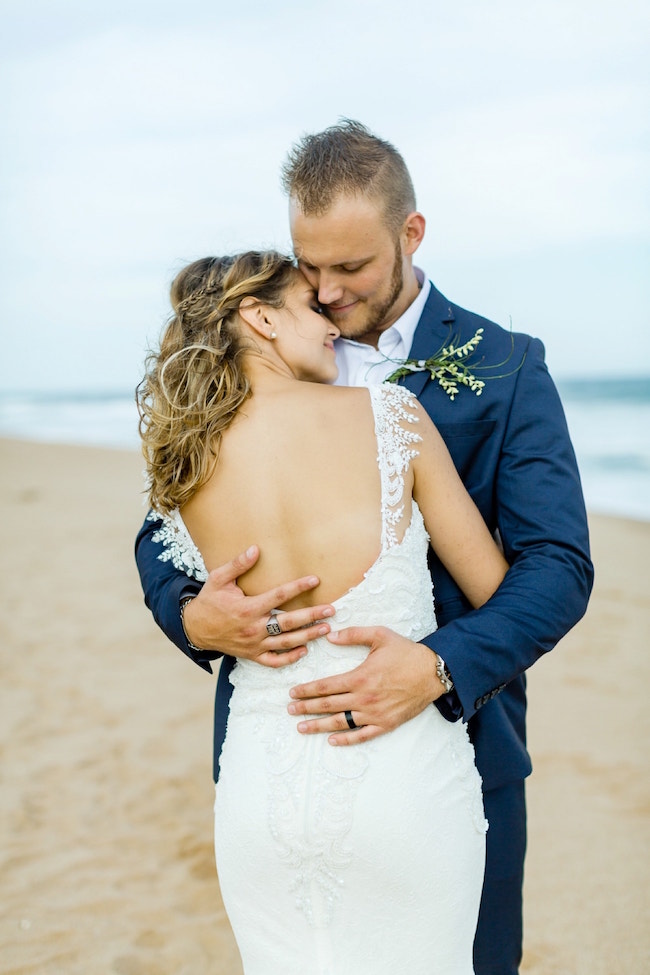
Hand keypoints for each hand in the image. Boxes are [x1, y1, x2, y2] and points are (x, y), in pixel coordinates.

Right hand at [182, 545, 334, 666]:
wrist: (194, 629)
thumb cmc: (209, 601)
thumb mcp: (218, 579)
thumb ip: (237, 565)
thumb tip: (255, 549)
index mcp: (247, 608)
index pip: (278, 596)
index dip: (298, 587)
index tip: (315, 580)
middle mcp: (253, 628)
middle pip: (288, 622)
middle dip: (312, 616)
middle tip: (331, 610)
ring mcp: (254, 644)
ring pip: (285, 642)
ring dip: (307, 636)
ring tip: (325, 629)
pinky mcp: (252, 655)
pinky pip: (274, 661)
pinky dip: (289, 658)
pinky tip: (304, 651)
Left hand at [287, 626, 444, 743]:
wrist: (433, 672)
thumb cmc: (406, 652)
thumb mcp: (380, 635)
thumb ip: (353, 634)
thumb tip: (331, 635)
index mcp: (360, 677)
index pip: (326, 686)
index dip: (307, 690)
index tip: (293, 692)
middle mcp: (364, 698)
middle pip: (329, 705)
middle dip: (307, 708)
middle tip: (290, 710)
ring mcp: (375, 713)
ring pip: (341, 723)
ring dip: (319, 726)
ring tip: (302, 727)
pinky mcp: (386, 723)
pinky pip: (362, 735)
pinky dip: (347, 739)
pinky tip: (332, 741)